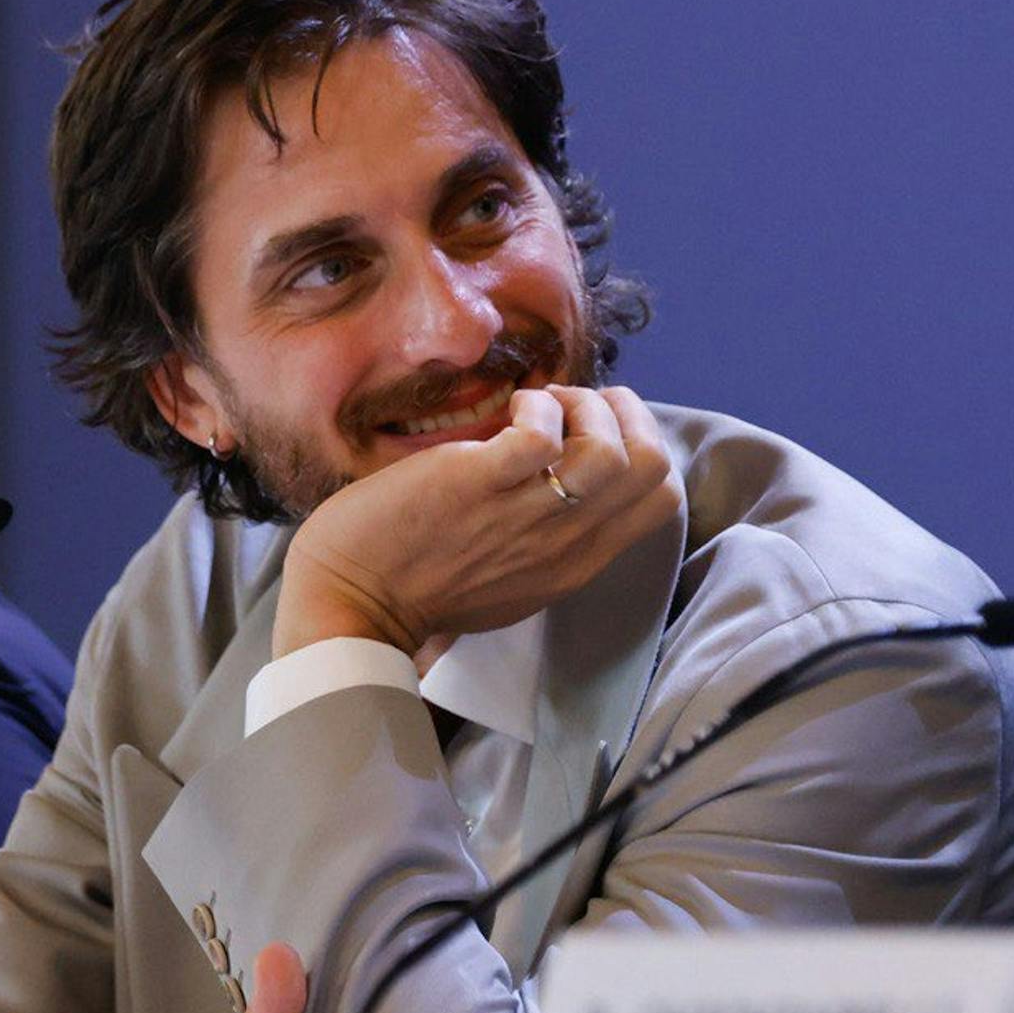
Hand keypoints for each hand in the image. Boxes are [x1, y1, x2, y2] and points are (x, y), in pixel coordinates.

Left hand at [274, 387, 679, 657]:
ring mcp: (524, 515)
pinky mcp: (477, 485)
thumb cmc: (416, 584)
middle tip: (572, 407)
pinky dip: (536, 408)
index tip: (593, 429)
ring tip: (540, 405)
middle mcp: (563, 542)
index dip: (642, 446)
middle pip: (655, 469)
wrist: (351, 608)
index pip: (662, 499)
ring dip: (585, 407)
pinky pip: (541, 436)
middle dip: (627, 415)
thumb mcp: (508, 574)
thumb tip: (556, 466)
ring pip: (614, 451)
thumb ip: (544, 534)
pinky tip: (508, 411)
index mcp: (574, 562)